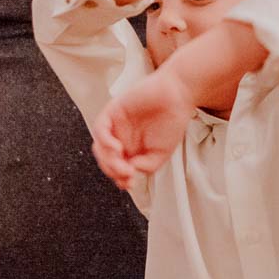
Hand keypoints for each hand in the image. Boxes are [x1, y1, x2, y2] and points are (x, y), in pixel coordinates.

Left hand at [91, 71, 196, 188]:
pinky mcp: (113, 111)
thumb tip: (131, 171)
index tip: (130, 184)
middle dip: (114, 172)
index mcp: (131, 149)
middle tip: (128, 174)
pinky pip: (100, 128)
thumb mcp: (162, 153)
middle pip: (106, 160)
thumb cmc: (172, 121)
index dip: (120, 179)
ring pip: (99, 148)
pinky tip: (117, 148)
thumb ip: (147, 166)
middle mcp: (121, 138)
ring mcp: (116, 125)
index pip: (116, 169)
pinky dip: (104, 141)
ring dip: (108, 160)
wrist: (178, 95)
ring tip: (122, 164)